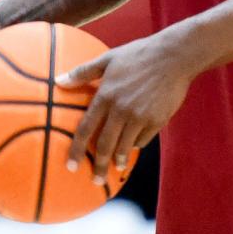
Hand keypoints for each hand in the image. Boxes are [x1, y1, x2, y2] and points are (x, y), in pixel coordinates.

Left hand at [57, 33, 194, 183]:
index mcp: (106, 95)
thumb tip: (58, 81)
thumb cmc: (139, 54)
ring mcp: (140, 117)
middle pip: (105, 145)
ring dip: (119, 160)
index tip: (70, 166)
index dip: (76, 150)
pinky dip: (136, 144)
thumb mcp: (108, 59)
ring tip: (116, 166)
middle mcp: (121, 109)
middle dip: (98, 166)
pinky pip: (143, 140)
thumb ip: (83, 72)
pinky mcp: (157, 120)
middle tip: (95, 179)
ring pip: (125, 147)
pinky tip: (134, 145)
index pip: (85, 129)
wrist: (174, 56)